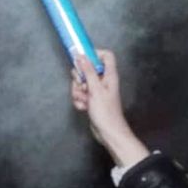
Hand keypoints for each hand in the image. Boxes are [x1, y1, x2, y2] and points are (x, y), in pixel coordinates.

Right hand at [71, 49, 149, 168]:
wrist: (108, 133)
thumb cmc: (106, 112)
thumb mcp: (95, 89)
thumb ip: (88, 71)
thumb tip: (81, 56)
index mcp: (109, 75)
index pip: (105, 55)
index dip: (94, 54)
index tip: (82, 59)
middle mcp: (103, 80)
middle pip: (87, 69)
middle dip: (80, 78)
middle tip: (82, 86)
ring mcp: (97, 90)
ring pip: (81, 82)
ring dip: (78, 92)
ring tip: (84, 100)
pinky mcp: (91, 99)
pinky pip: (80, 94)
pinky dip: (79, 100)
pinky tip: (84, 107)